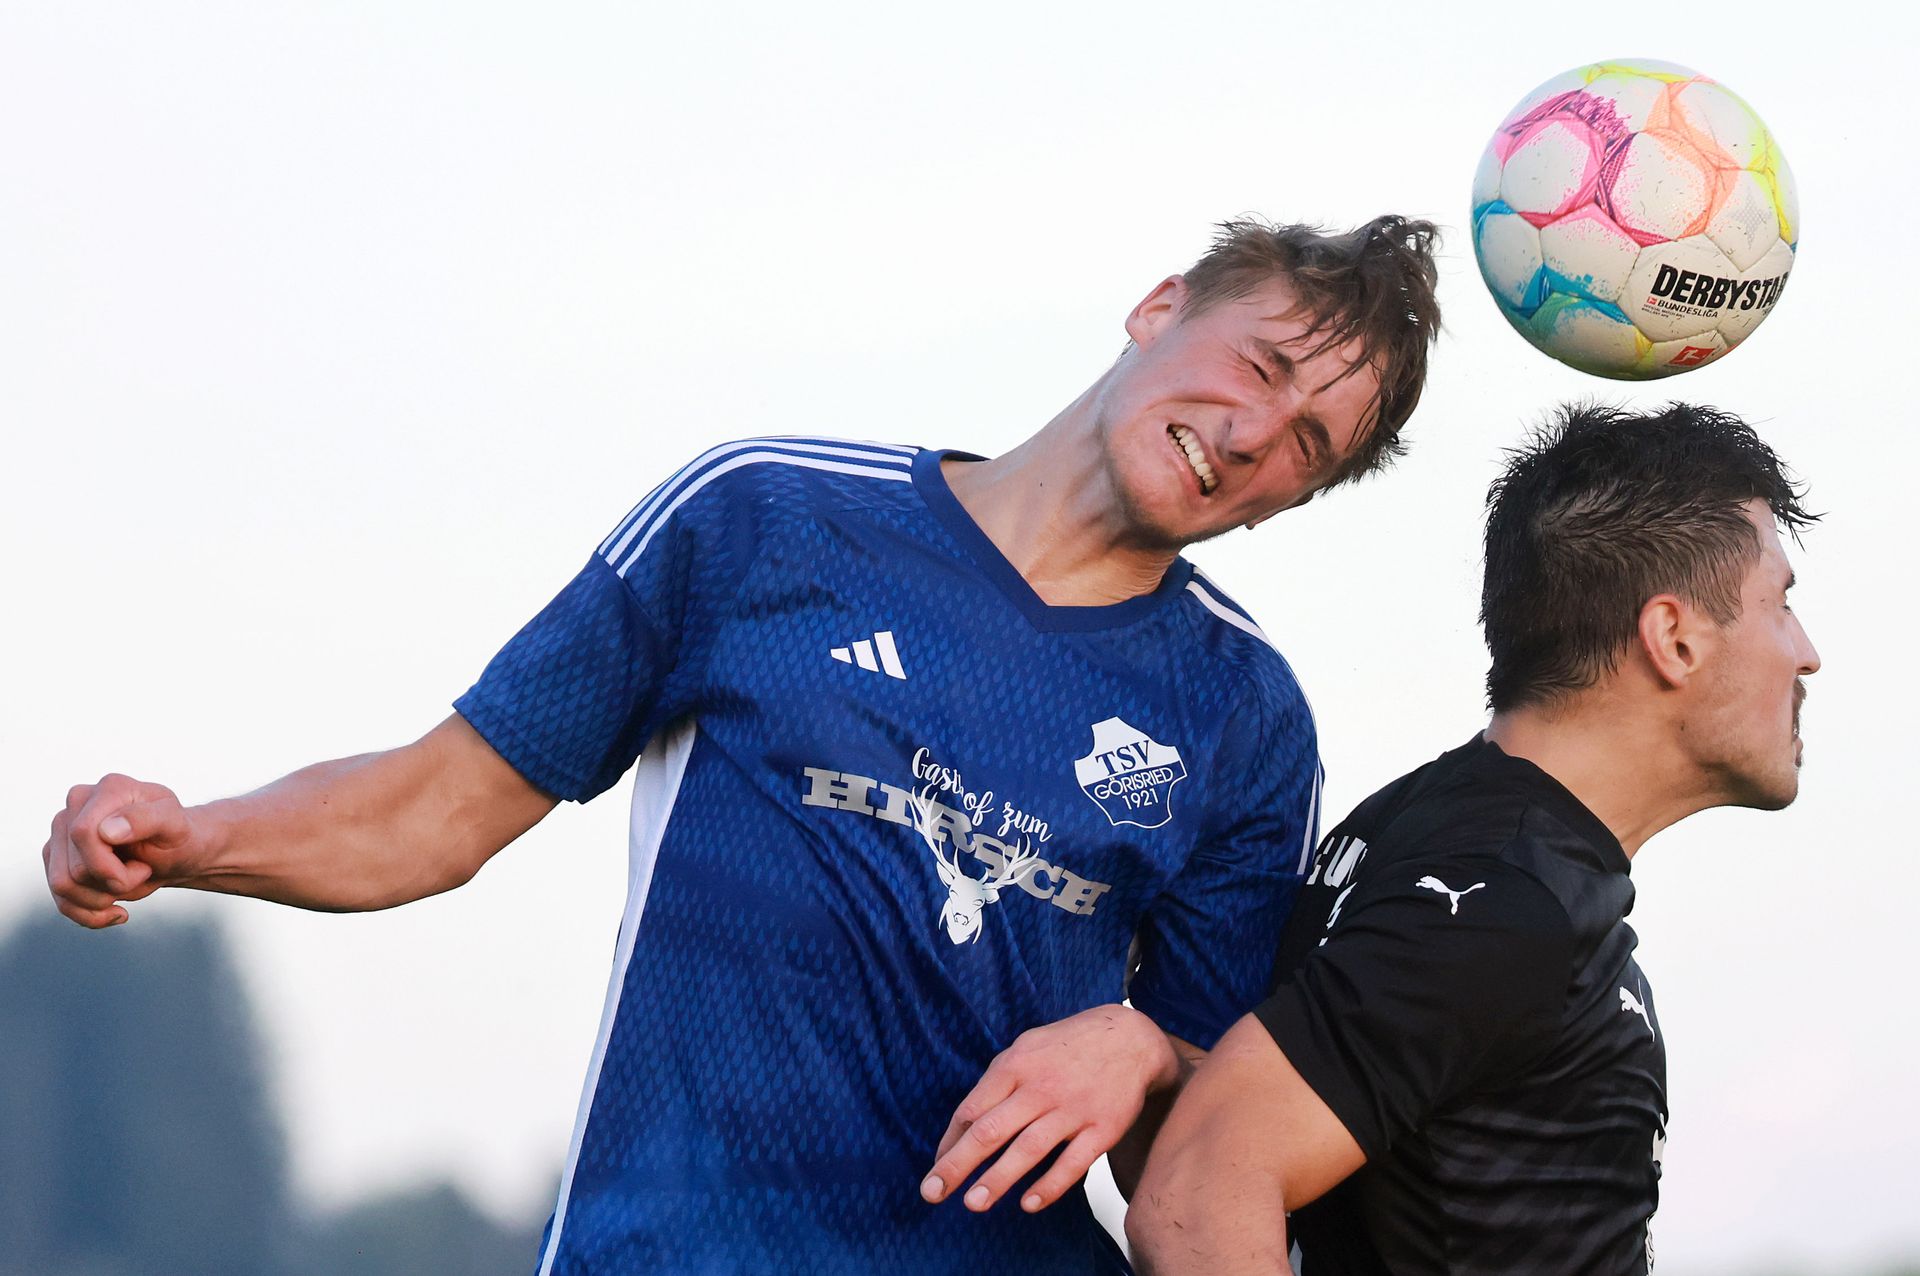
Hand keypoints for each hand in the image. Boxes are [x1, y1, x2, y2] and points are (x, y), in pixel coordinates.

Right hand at [43, 774, 200, 927]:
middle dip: (114, 884)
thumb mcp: (175, 825)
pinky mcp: (56, 857)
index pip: (83, 833)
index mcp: (108, 789)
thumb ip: (146, 820)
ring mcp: (61, 831)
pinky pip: (61, 899)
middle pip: (74, 868)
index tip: (143, 870)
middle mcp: (76, 805)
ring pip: (62, 885)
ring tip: (128, 883)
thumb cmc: (177, 835)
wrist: (173, 852)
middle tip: (142, 872)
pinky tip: (116, 911)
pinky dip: (90, 914)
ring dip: (102, 900)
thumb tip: (106, 830)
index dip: (109, 865)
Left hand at [920, 1003, 1180, 1214]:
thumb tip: (964, 1123)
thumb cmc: (1068, 1046)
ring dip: (998, 1178)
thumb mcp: (1026, 1047)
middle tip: (932, 1192)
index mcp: (1016, 1065)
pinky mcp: (1103, 1129)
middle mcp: (1041, 1087)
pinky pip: (1073, 1162)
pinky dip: (1051, 1185)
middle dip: (958, 1164)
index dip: (950, 1141)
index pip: (972, 1108)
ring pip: (1029, 1149)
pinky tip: (1029, 1204)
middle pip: (991, 1130)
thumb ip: (996, 1081)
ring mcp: (1073, 1109)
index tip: (937, 1167)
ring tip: (973, 1203)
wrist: (1132, 1039)